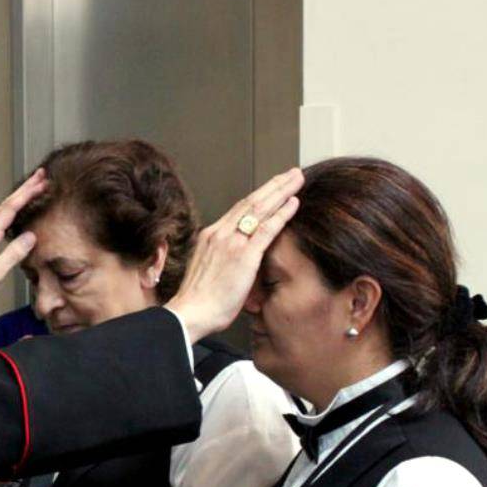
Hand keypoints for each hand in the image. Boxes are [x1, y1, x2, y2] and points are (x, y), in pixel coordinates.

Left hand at [0, 170, 47, 327]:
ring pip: (4, 212)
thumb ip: (14, 253)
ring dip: (20, 199)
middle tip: (41, 175)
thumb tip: (31, 237)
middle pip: (7, 204)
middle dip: (25, 188)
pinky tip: (18, 214)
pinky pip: (0, 222)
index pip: (11, 208)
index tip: (41, 181)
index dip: (28, 193)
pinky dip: (13, 212)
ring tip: (34, 190)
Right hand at [166, 168, 302, 338]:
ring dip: (281, 191)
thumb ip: (221, 259)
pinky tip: (294, 202)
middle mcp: (219, 233)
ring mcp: (231, 242)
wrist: (190, 313)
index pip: (238, 210)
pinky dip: (282, 213)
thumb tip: (234, 263)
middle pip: (250, 202)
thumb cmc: (198, 302)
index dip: (258, 196)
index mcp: (210, 236)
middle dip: (273, 185)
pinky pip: (266, 228)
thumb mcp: (207, 271)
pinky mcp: (244, 255)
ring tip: (296, 179)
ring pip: (260, 209)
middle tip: (290, 173)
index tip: (271, 188)